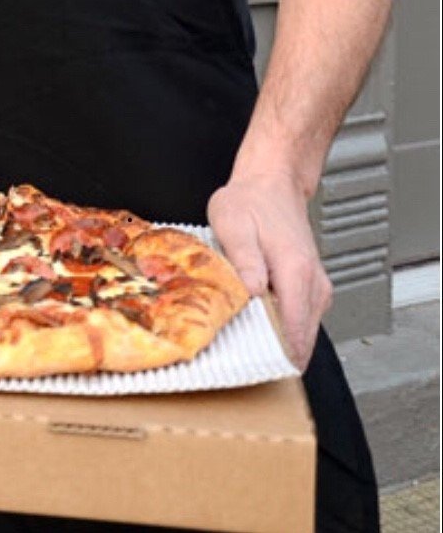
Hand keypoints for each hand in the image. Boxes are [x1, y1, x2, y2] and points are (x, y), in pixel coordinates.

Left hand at [207, 172, 331, 369]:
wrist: (272, 183)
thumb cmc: (251, 201)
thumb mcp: (233, 223)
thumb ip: (244, 259)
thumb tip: (252, 293)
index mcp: (296, 272)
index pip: (296, 333)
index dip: (274, 356)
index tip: (251, 368)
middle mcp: (314, 284)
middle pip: (301, 340)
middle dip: (273, 353)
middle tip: (239, 358)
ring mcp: (317, 287)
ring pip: (303, 334)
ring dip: (278, 342)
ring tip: (245, 340)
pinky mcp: (312, 288)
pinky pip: (301, 321)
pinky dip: (283, 328)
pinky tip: (258, 323)